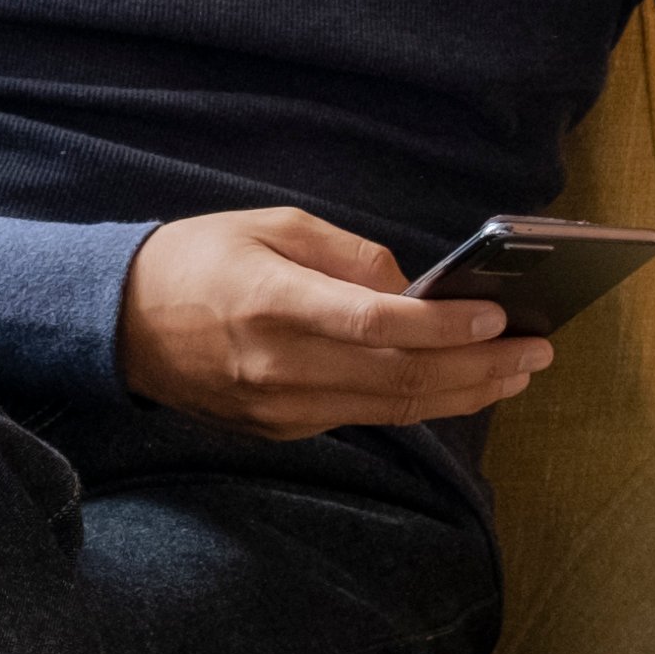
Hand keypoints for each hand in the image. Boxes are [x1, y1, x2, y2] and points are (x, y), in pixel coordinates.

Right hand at [117, 206, 557, 437]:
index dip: (444, 325)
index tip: (497, 316)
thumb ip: (348, 255)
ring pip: (393, 409)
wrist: (117, 325)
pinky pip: (365, 416)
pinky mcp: (282, 429)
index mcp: (274, 302)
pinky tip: (458, 386)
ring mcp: (282, 407)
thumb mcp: (270, 225)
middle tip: (537, 351)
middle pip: (401, 377)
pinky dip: (419, 402)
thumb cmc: (196, 260)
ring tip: (516, 373)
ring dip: (464, 393)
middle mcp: (281, 365)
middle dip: (480, 367)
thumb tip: (414, 286)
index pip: (377, 324)